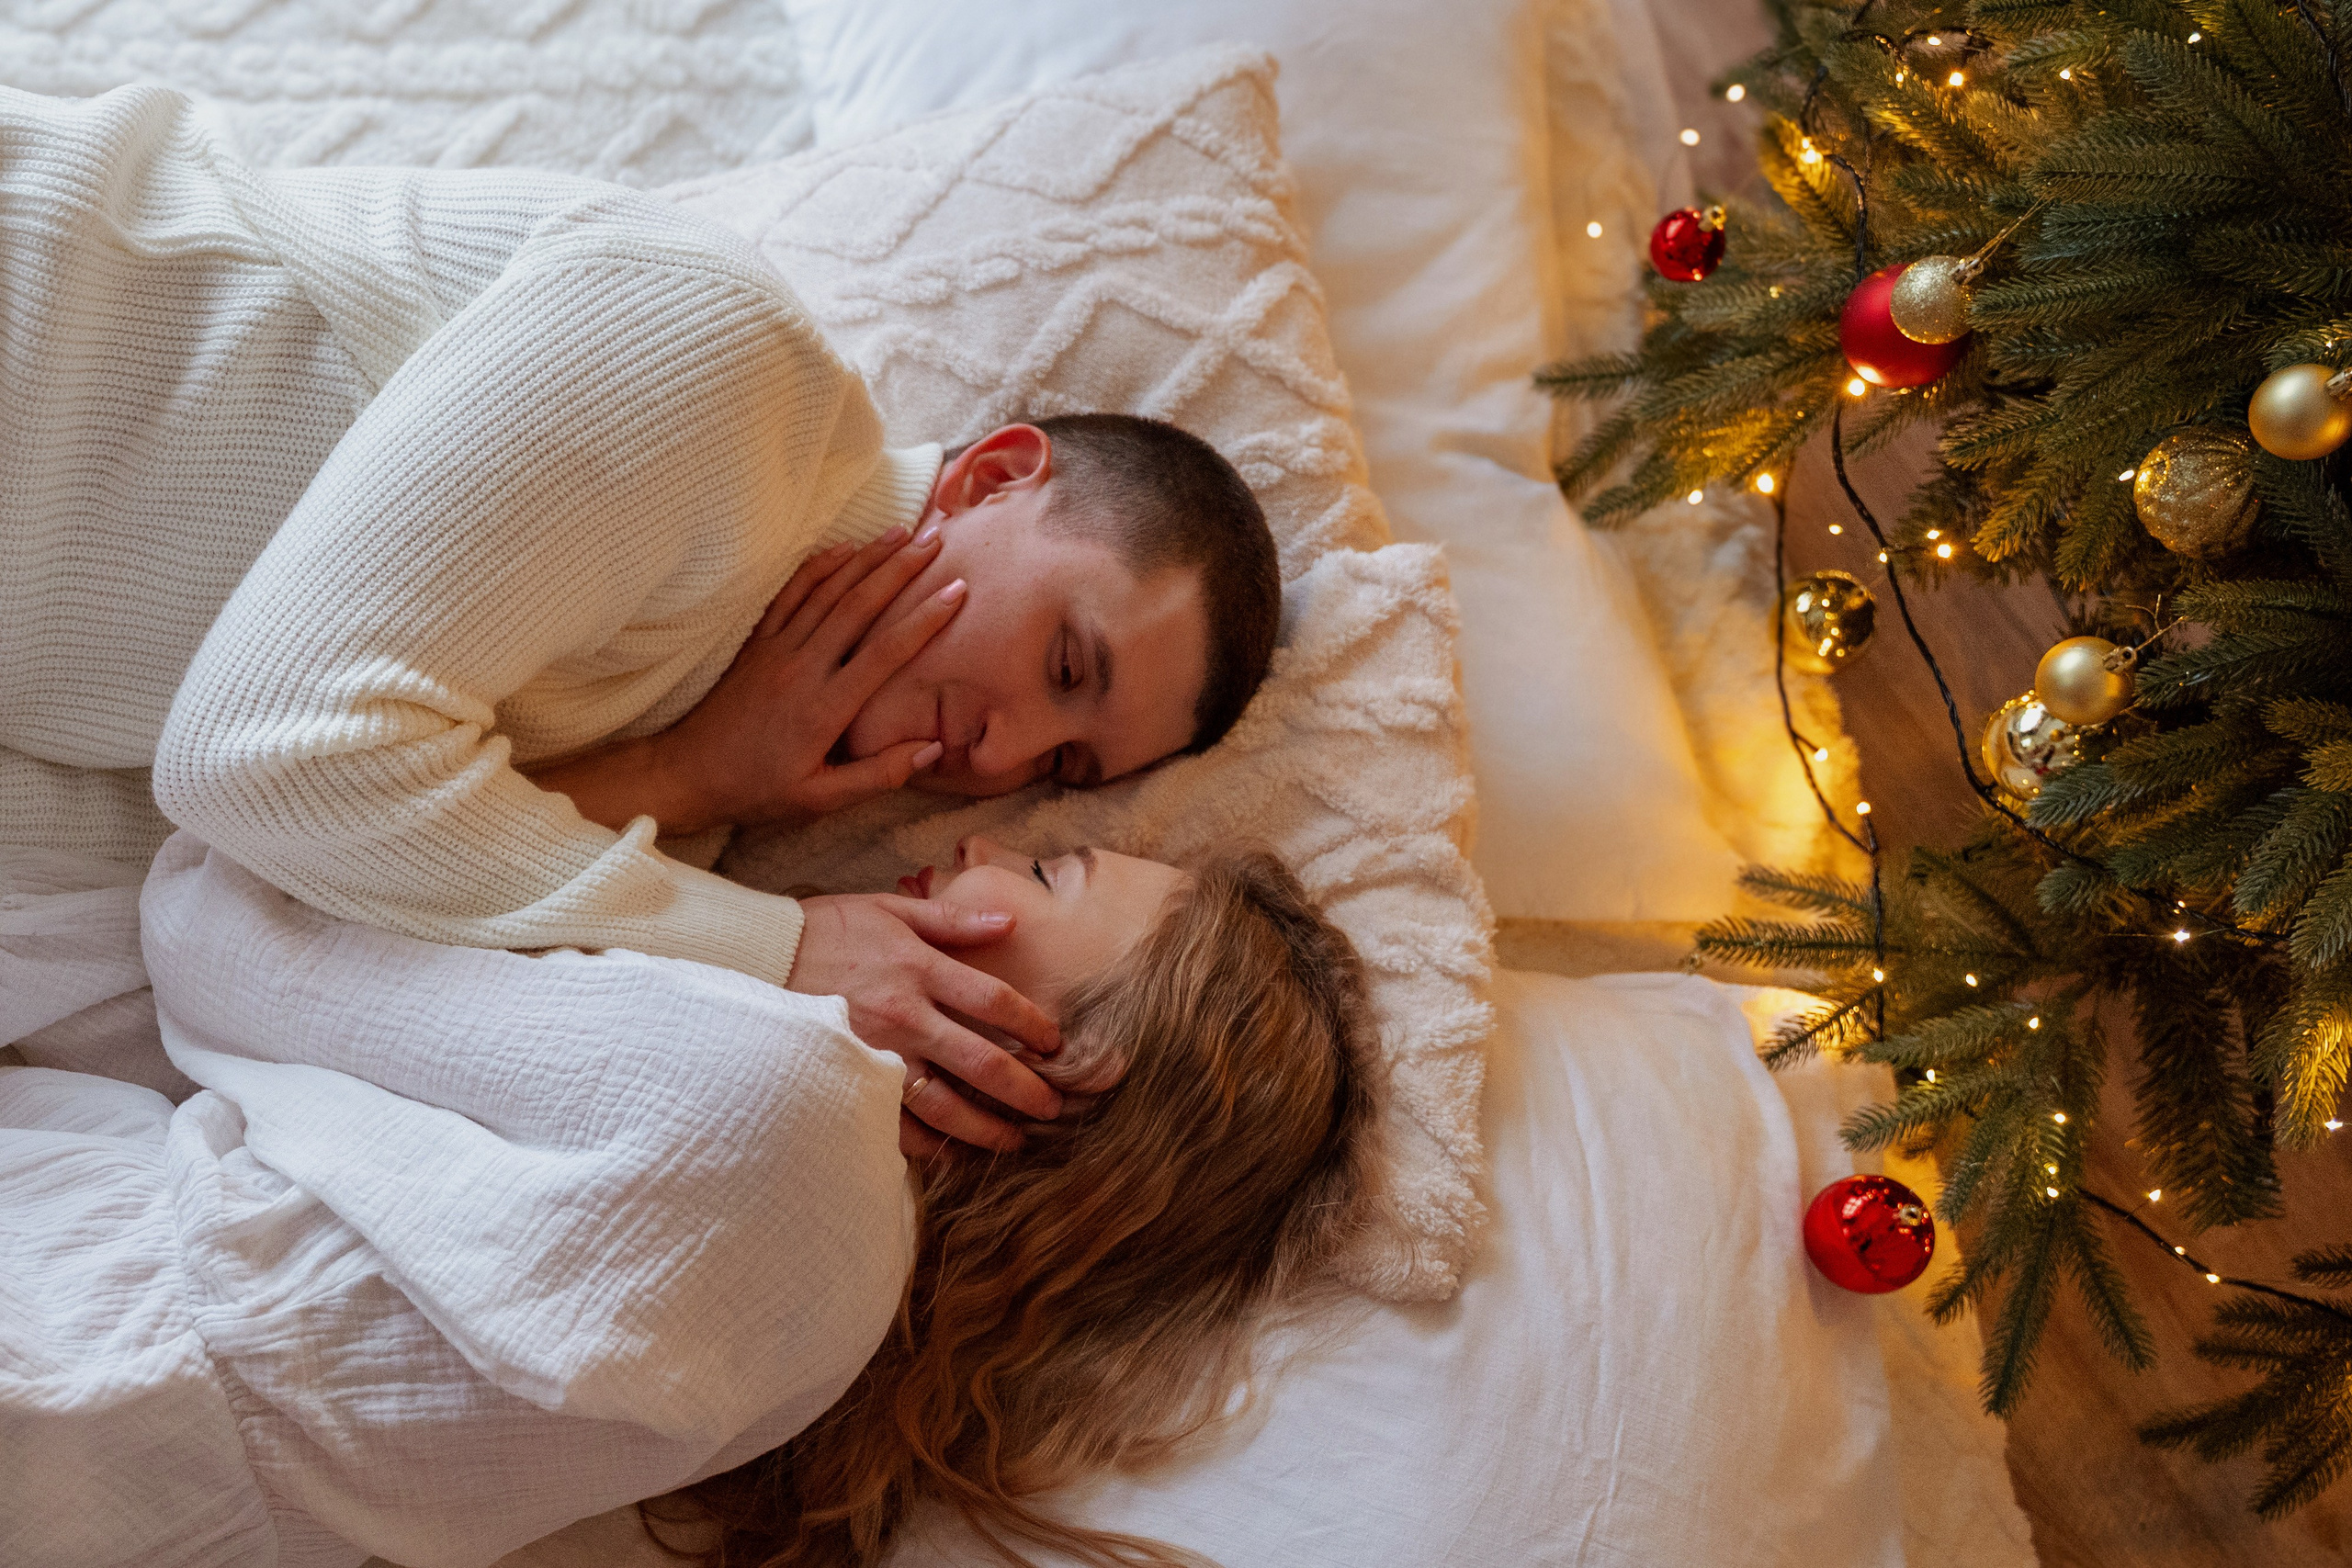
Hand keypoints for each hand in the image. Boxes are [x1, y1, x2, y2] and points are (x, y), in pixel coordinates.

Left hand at [528, 527, 962, 835]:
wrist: (689, 773)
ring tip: (900, 532)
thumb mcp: (821, 800)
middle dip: (900, 569)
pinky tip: (843, 548)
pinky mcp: (758, 643)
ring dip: (866, 558)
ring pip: (828, 591)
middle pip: (859, 606)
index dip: (925, 619)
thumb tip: (933, 748)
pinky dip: (818, 567)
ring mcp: (777, 649)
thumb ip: (879, 774)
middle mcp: (803, 668)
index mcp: (825, 708)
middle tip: (934, 540)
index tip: (957, 591)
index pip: (886, 652)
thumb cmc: (758, 789)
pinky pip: (791, 595)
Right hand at [788, 892, 1060, 1153]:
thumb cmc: (823, 929)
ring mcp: (875, 1055)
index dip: (1032, 1024)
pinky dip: (926, 1144)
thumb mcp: (888, 909)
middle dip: (1024, 1089)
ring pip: (944, 1104)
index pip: (994, 1001)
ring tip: (1013, 1141)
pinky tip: (951, 1153)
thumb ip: (952, 920)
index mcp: (919, 969)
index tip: (1055, 1044)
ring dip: (984, 1127)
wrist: (754, 957)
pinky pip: (893, 1123)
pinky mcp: (847, 1081)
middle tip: (1052, 1108)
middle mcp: (904, 1016)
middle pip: (980, 1061)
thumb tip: (1009, 924)